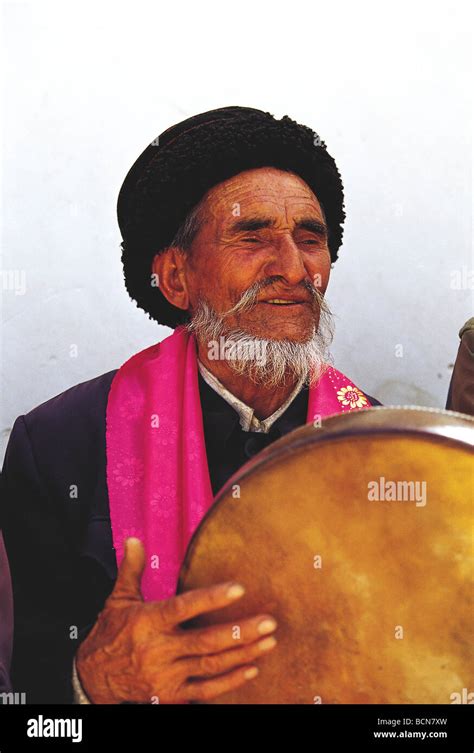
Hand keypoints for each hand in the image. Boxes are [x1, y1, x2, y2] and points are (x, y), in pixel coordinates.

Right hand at [76, 537, 277, 703]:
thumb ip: (131, 569)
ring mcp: (166, 675)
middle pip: (205, 641)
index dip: (212, 598)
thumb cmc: (110, 633)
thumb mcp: (118, 599)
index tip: (239, 588)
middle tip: (269, 621)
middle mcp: (158, 650)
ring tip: (269, 641)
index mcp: (147, 621)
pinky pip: (206, 690)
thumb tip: (133, 540)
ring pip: (211, 665)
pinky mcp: (171, 695)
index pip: (184, 607)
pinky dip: (231, 681)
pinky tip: (253, 668)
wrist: (92, 679)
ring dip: (243, 653)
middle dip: (240, 632)